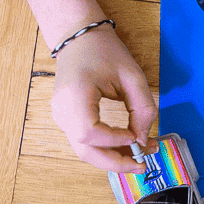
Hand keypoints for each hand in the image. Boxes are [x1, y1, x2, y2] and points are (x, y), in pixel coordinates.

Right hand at [51, 25, 157, 172]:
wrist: (80, 39)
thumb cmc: (105, 52)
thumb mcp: (132, 75)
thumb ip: (142, 108)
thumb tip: (142, 139)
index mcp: (74, 95)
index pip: (89, 132)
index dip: (114, 140)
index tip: (137, 137)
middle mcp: (61, 110)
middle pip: (84, 150)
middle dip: (115, 162)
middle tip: (142, 164)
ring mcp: (60, 116)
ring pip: (84, 150)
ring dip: (112, 157)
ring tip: (140, 155)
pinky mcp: (66, 119)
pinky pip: (84, 141)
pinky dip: (105, 148)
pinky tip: (127, 145)